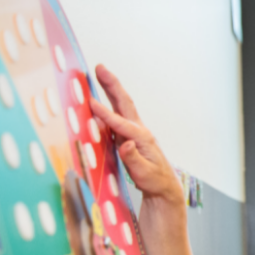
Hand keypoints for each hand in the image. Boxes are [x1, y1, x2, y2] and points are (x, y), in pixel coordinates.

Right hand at [90, 65, 182, 205]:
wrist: (163, 186)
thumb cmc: (154, 180)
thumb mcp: (144, 173)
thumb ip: (133, 159)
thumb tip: (126, 144)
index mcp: (143, 139)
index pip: (122, 124)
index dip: (106, 115)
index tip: (91, 103)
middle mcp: (139, 131)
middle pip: (124, 103)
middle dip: (112, 85)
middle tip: (100, 67)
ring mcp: (133, 131)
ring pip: (120, 106)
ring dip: (110, 88)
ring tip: (99, 73)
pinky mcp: (127, 135)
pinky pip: (116, 115)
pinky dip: (107, 103)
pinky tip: (98, 95)